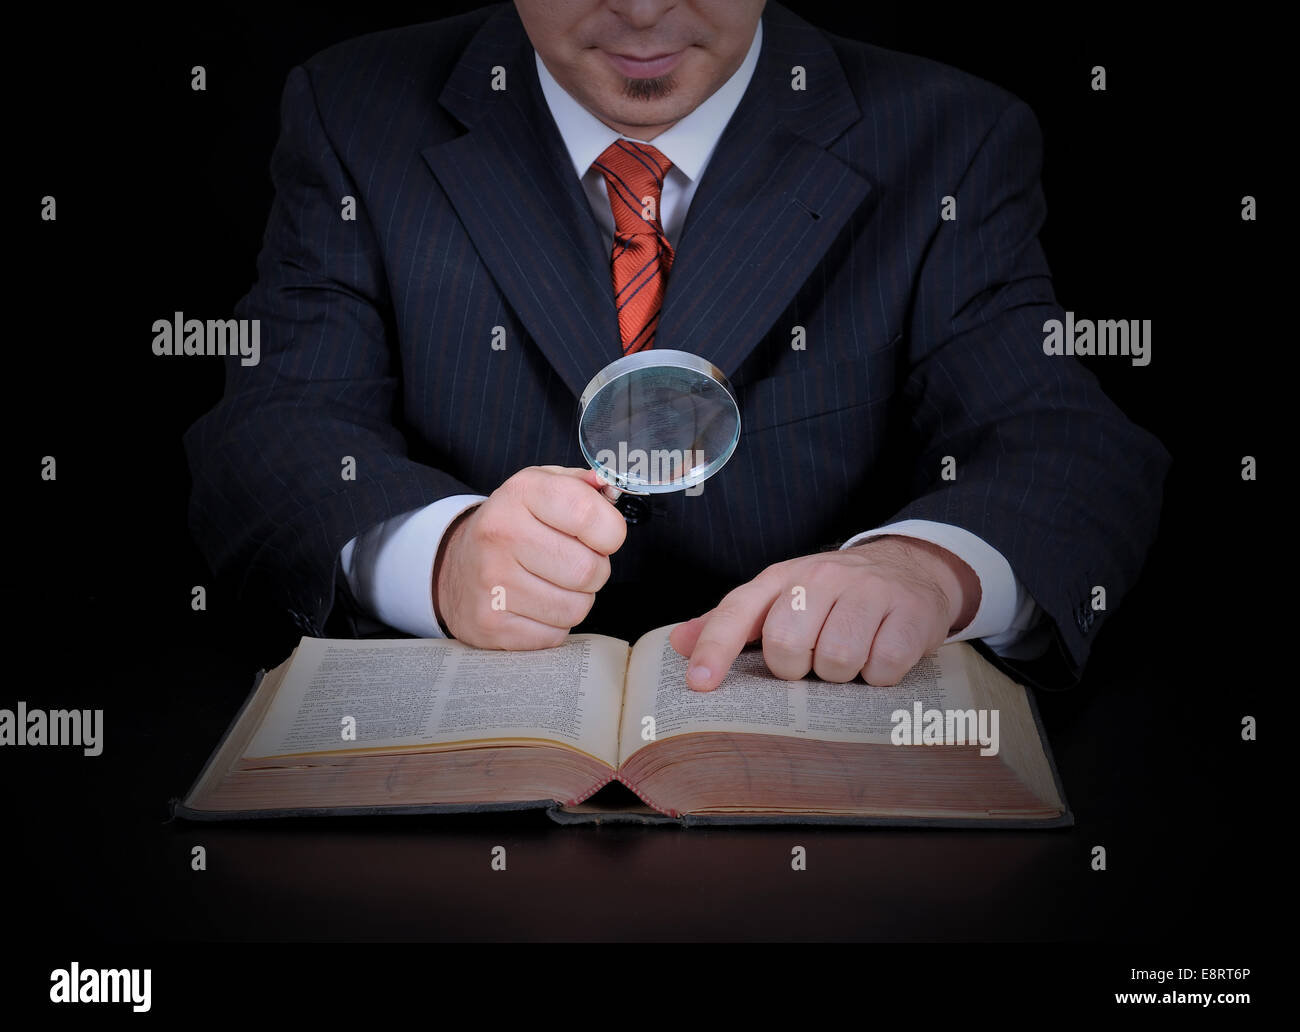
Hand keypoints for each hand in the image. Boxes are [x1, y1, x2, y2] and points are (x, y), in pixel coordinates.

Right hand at [433, 466, 627, 647]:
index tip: (603, 535)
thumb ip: (582, 485)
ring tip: (554, 583)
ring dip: (576, 599)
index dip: (611, 532)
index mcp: (520, 494)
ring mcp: (492, 583)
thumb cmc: (513, 525)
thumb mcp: (541, 487)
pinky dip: (554, 624)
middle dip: (595, 570)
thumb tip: (611, 486)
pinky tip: (535, 604)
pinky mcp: (490, 623)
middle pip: (588, 569)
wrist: (455, 564)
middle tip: (576, 562)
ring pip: (576, 608)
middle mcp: (501, 535)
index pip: (588, 514)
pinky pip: (555, 634)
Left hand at [669, 536, 979, 689]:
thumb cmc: (834, 596)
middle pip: (787, 644)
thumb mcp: (781, 599)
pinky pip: (882, 666)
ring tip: (850, 656)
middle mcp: (821, 576)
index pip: (738, 611)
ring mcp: (868, 591)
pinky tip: (880, 657)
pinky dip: (879, 677)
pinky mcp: (910, 612)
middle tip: (813, 661)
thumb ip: (731, 624)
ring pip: (836, 660)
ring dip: (841, 674)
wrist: (911, 568)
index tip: (700, 683)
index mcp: (781, 578)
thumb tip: (678, 643)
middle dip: (797, 668)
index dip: (716, 648)